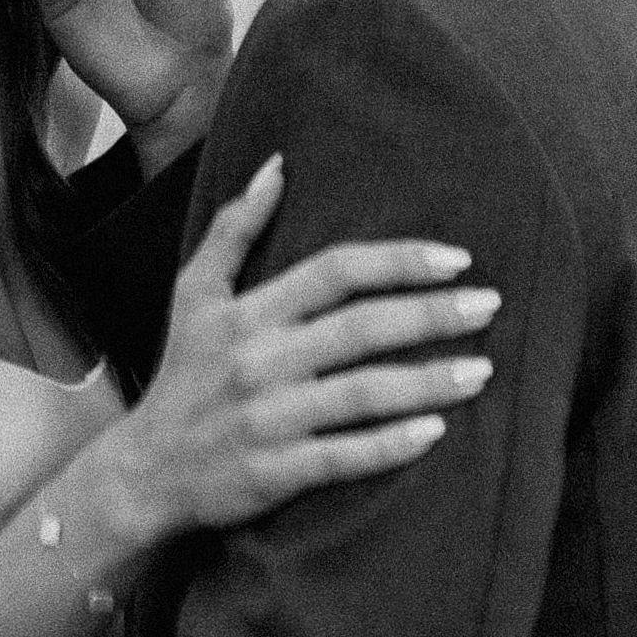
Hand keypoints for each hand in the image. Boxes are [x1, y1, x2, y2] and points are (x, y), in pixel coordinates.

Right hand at [101, 158, 495, 543]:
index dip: (397, 261)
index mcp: (248, 313)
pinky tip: (436, 432)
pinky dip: (390, 445)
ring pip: (361, 394)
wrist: (147, 471)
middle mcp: (260, 360)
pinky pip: (343, 456)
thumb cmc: (184, 374)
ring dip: (427, 381)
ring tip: (482, 370)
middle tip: (489, 304)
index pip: (334, 272)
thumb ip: (235, 228)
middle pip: (359, 329)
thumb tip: (278, 164)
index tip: (456, 258)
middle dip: (430, 314)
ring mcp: (269, 419)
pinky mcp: (274, 472)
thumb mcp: (194, 293)